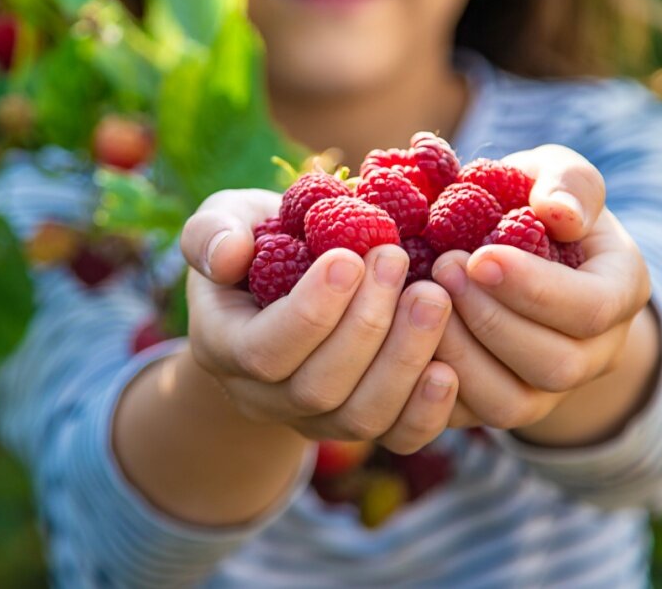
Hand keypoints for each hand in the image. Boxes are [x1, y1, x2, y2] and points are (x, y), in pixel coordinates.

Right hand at [181, 189, 456, 453]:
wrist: (286, 286)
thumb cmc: (257, 243)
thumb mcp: (224, 223)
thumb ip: (212, 233)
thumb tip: (228, 255)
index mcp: (225, 346)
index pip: (263, 351)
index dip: (310, 313)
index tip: (349, 257)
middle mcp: (266, 397)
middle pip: (318, 389)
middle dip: (366, 326)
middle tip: (397, 260)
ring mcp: (317, 419)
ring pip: (361, 418)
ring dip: (403, 359)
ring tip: (433, 298)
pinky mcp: (365, 422)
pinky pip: (397, 437)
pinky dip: (427, 410)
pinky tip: (449, 367)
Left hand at [431, 146, 655, 442]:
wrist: (505, 250)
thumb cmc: (531, 203)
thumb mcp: (556, 175)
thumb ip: (568, 184)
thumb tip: (559, 213)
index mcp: (619, 292)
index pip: (590, 309)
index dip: (534, 289)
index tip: (479, 256)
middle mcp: (592, 353)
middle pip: (555, 365)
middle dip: (491, 320)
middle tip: (442, 269)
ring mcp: (544, 390)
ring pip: (509, 404)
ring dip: (460, 354)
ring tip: (423, 299)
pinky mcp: (493, 407)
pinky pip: (466, 417)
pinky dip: (429, 383)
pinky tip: (404, 335)